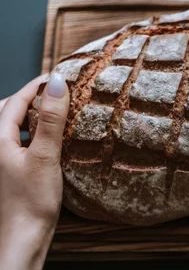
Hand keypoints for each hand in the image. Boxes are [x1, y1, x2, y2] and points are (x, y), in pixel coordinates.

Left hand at [0, 73, 68, 269]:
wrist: (23, 236)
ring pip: (10, 127)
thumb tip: (57, 82)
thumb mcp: (45, 156)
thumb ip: (51, 119)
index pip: (16, 100)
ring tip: (52, 112)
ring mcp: (0, 159)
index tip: (58, 77)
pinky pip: (15, 141)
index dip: (36, 86)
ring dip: (30, 116)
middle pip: (8, 111)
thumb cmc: (32, 200)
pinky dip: (30, 133)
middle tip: (55, 92)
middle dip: (30, 98)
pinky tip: (45, 140)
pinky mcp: (7, 170)